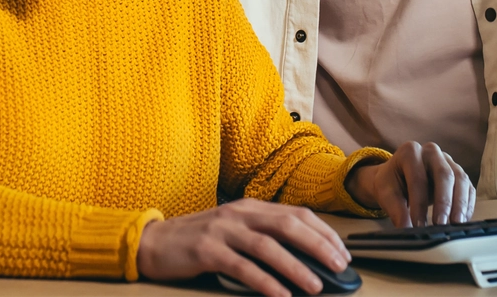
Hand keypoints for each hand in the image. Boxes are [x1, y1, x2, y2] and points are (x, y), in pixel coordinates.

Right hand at [135, 198, 349, 296]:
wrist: (154, 242)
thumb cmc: (199, 240)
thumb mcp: (234, 230)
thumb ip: (263, 236)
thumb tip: (304, 258)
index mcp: (250, 207)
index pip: (297, 214)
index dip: (323, 232)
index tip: (342, 252)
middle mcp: (239, 213)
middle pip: (288, 225)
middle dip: (318, 246)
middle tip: (339, 266)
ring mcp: (222, 230)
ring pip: (268, 246)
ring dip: (296, 267)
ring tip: (315, 286)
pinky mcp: (207, 250)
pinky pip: (242, 267)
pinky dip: (264, 282)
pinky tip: (280, 295)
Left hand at [345, 141, 475, 227]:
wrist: (398, 177)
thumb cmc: (392, 184)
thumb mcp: (386, 193)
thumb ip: (396, 210)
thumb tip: (406, 229)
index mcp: (410, 152)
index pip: (418, 179)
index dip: (418, 204)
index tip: (418, 226)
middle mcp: (431, 152)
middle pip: (444, 175)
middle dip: (444, 202)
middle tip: (440, 224)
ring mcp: (448, 160)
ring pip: (461, 179)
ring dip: (460, 204)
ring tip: (456, 224)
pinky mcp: (458, 173)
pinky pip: (468, 187)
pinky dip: (467, 205)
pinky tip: (462, 221)